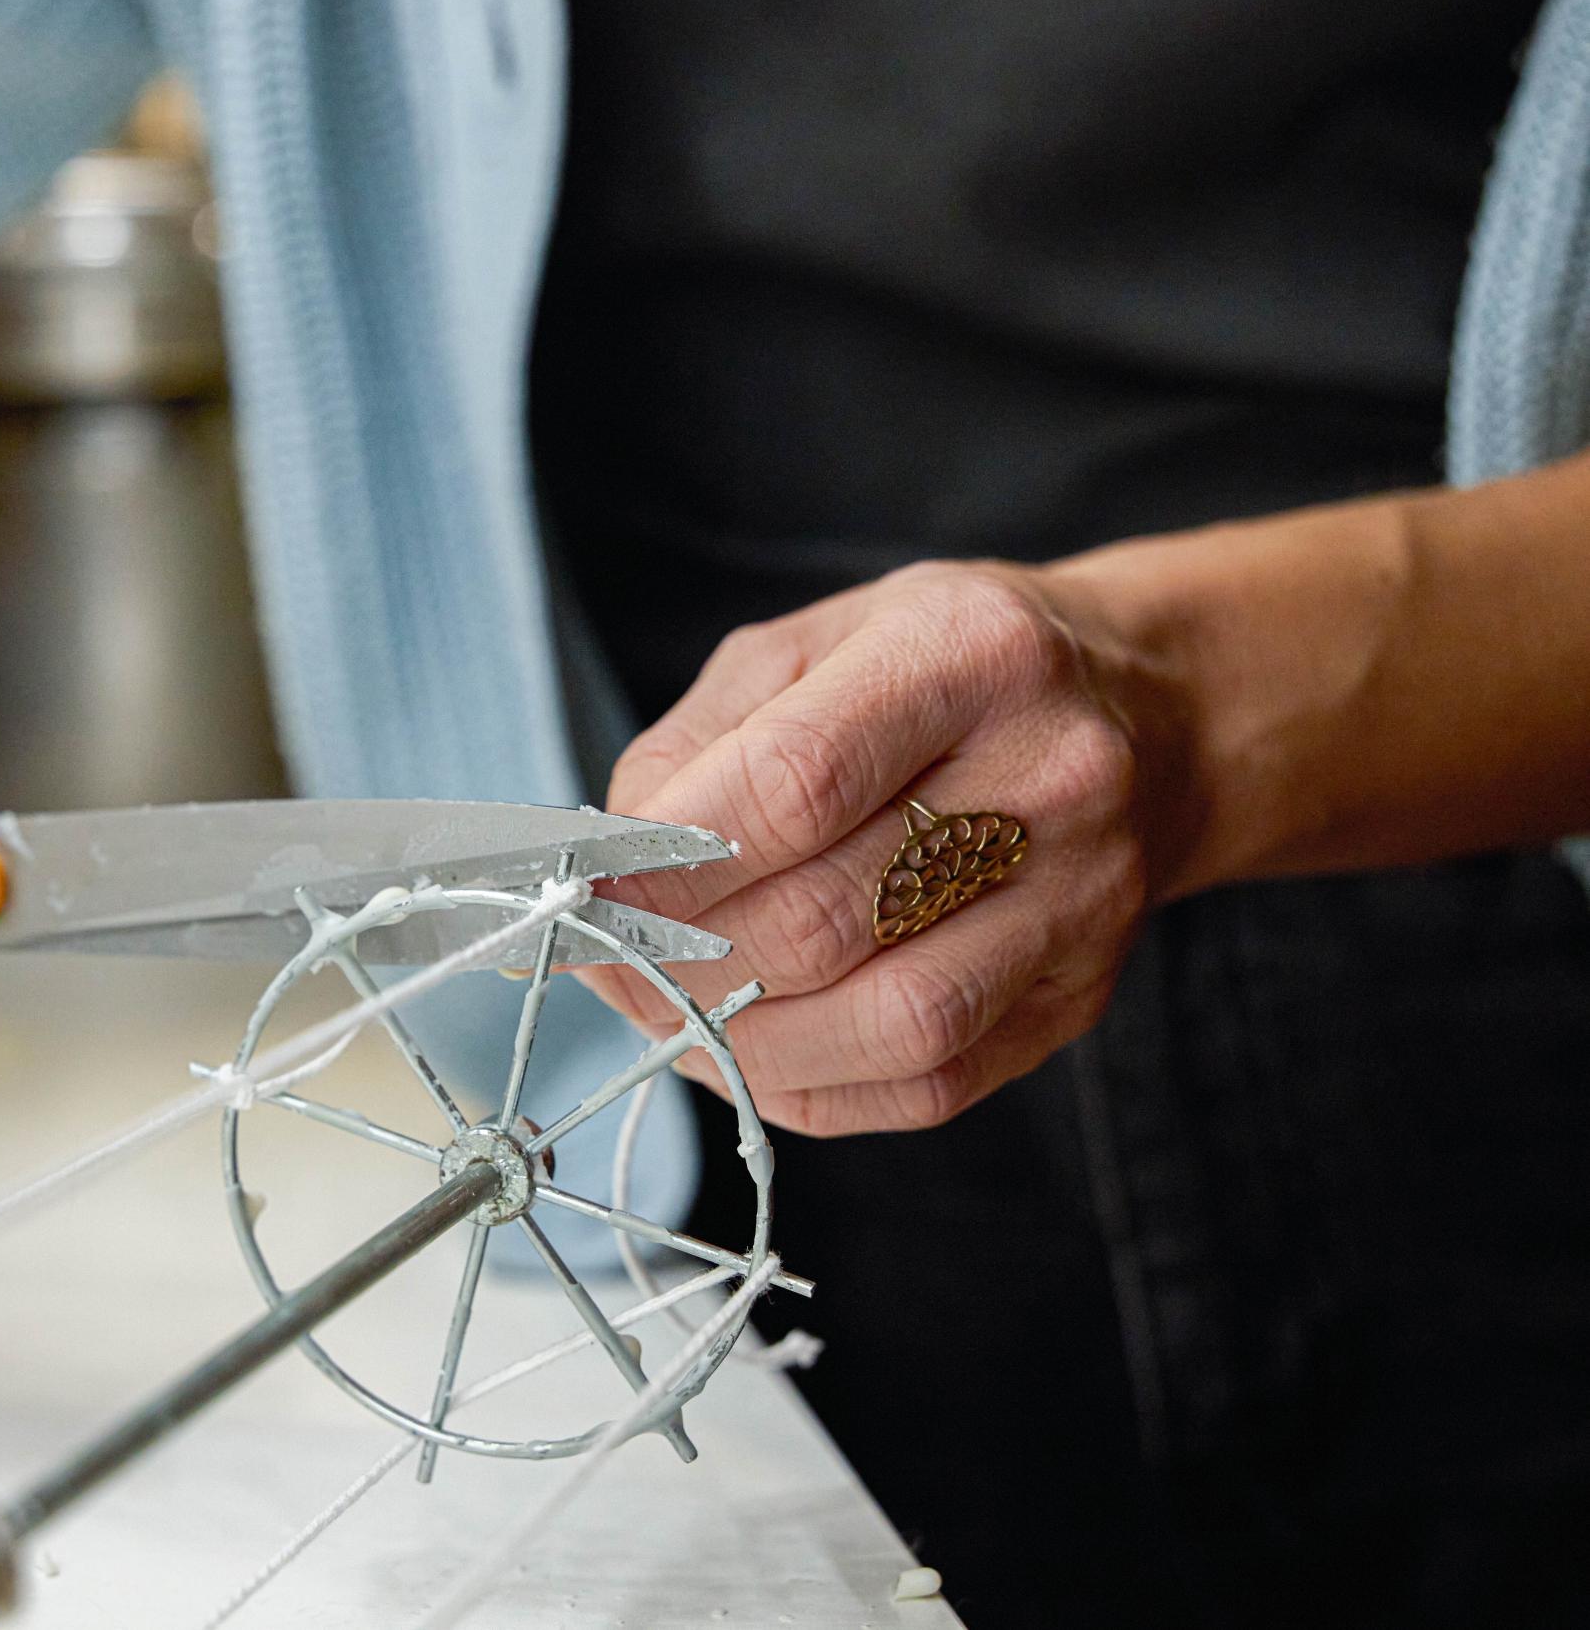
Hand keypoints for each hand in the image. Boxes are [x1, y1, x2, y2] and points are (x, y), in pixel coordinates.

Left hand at [591, 560, 1179, 1135]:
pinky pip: (926, 1085)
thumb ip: (696, 749)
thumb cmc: (938, 673)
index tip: (583, 889)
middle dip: (681, 957)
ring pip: (888, 1023)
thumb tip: (610, 869)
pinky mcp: (1080, 998)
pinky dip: (806, 1083)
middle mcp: (1051, 776)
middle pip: (828, 917)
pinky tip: (745, 1046)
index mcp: (970, 654)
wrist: (1149, 713)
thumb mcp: (809, 647)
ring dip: (740, 1038)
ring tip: (665, 1009)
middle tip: (604, 957)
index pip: (796, 783)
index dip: (667, 861)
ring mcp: (1083, 900)